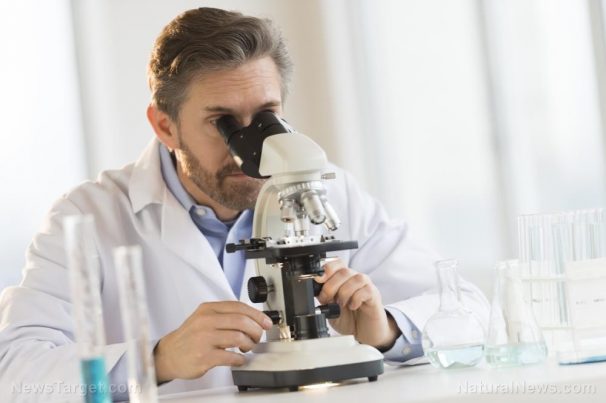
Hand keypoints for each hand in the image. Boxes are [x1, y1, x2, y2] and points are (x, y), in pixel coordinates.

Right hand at [153, 301, 272, 382]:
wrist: (169, 355)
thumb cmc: (190, 337)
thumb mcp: (204, 318)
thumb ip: (225, 315)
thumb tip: (253, 318)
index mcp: (208, 309)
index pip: (239, 306)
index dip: (257, 315)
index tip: (265, 322)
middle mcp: (206, 321)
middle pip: (242, 321)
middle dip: (256, 330)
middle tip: (257, 337)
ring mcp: (204, 339)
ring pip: (239, 338)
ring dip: (249, 344)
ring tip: (247, 347)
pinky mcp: (204, 357)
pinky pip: (231, 356)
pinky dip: (240, 358)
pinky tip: (239, 358)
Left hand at [315, 259, 400, 349]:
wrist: (364, 333)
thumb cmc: (349, 319)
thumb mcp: (331, 309)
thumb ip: (325, 299)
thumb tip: (317, 291)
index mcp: (343, 279)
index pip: (337, 263)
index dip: (327, 268)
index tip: (318, 279)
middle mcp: (354, 278)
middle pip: (343, 271)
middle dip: (331, 286)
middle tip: (327, 299)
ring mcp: (365, 285)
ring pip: (355, 278)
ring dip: (344, 293)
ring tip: (341, 304)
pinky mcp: (374, 294)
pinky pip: (365, 290)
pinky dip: (356, 299)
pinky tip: (353, 306)